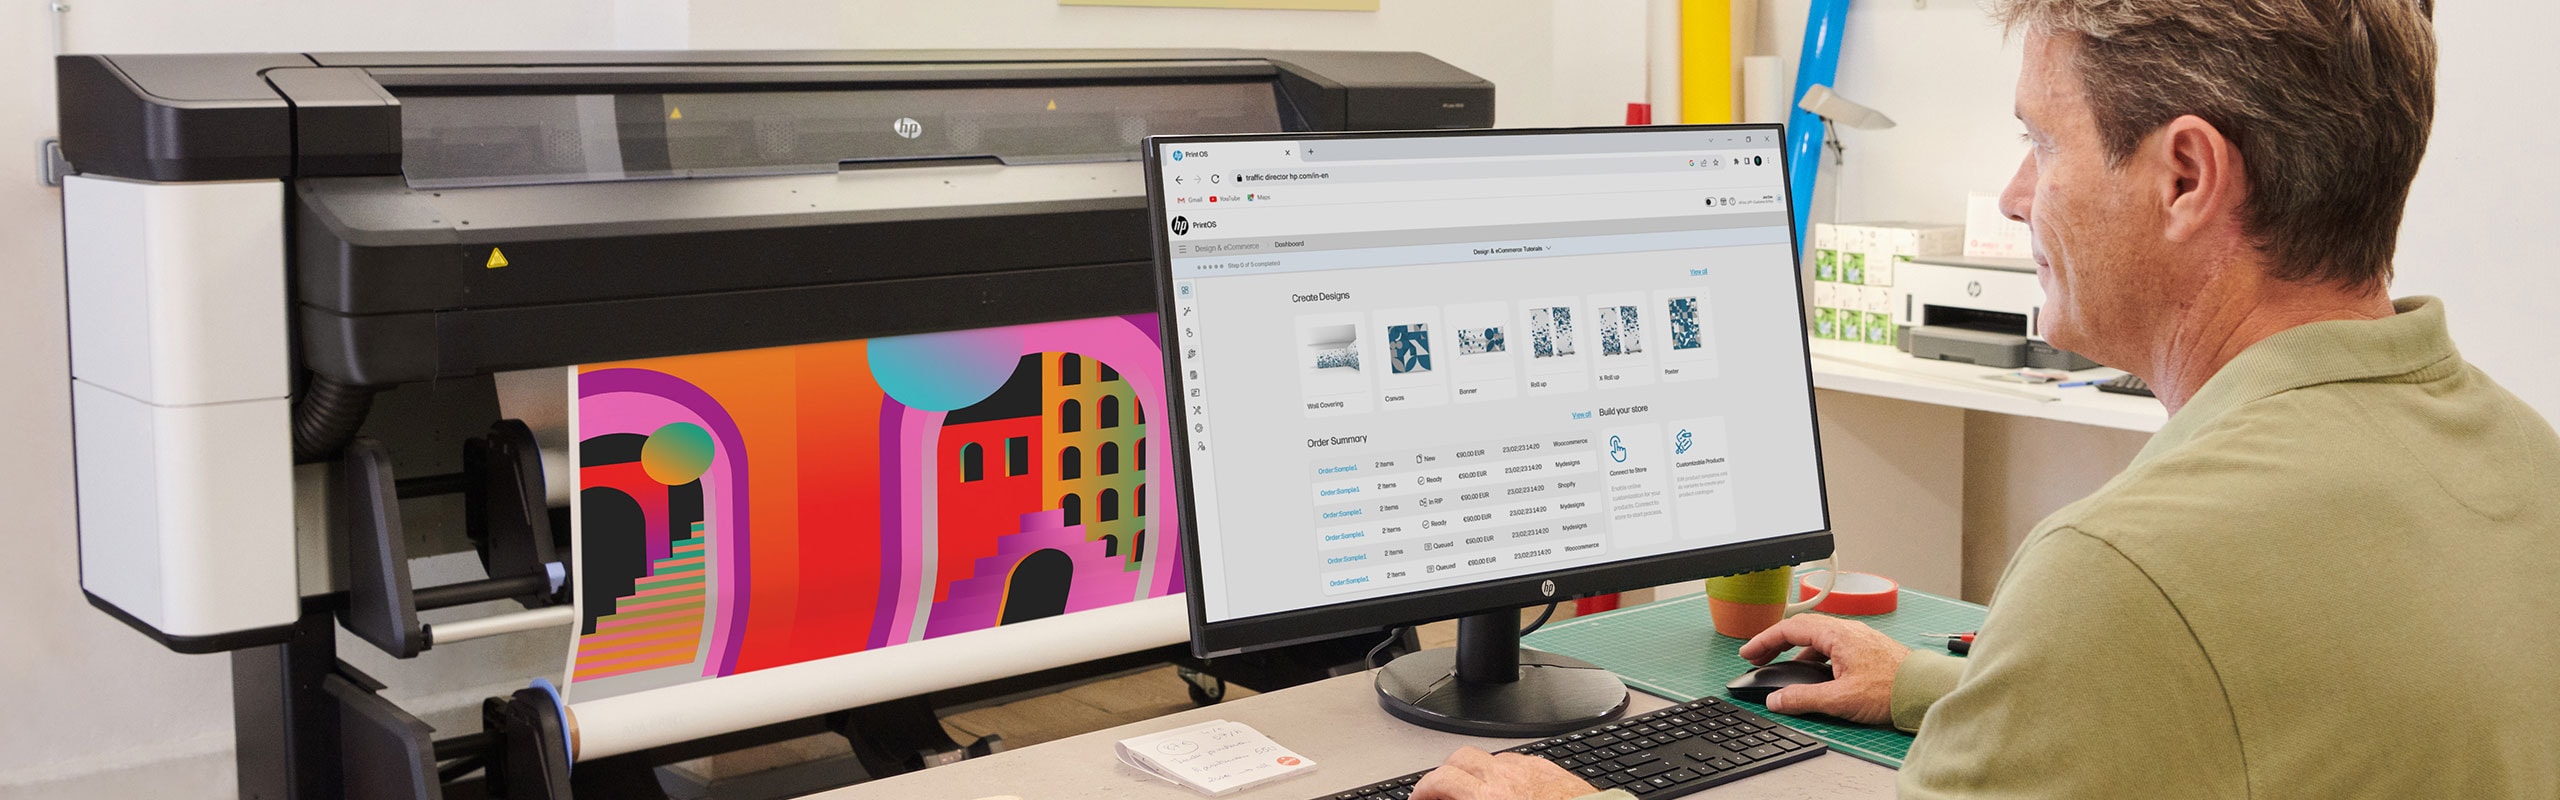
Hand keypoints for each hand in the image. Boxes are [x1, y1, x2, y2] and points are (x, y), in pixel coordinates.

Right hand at [1409, 746, 1598, 799]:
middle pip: (1462, 759)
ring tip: (1476, 791)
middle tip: (1441, 791)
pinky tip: (1510, 788)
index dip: (1423, 788)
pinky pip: (1519, 762)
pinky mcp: (1549, 769)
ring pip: (1491, 758)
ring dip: (1476, 771)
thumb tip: (1451, 799)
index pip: (1441, 780)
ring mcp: (1529, 769)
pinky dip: (1506, 772)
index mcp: (1488, 796)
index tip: (1419, 798)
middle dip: (1446, 772)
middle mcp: (1507, 777)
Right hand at [1734, 613, 1908, 723]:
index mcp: (1837, 635)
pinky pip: (1831, 645)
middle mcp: (1847, 630)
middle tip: (1758, 657)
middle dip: (1775, 642)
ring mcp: (1858, 638)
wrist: (1925, 690)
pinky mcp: (1866, 649)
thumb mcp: (1840, 699)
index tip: (1748, 652)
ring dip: (1795, 650)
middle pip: (1801, 629)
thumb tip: (1777, 700)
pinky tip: (1814, 674)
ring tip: (1782, 667)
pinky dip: (1814, 655)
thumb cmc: (1892, 689)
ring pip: (1817, 637)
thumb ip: (1804, 699)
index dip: (1764, 640)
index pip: (1790, 629)